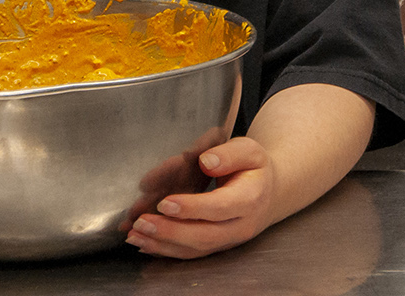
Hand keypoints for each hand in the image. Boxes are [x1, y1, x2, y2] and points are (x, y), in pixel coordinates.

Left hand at [125, 136, 276, 258]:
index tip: (165, 203)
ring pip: (196, 249)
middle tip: (142, 222)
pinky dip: (166, 251)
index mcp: (250, 198)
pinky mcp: (218, 247)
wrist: (269, 191)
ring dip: (163, 245)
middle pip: (204, 235)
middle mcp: (241, 225)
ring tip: (135, 235)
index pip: (219, 207)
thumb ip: (229, 154)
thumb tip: (206, 162)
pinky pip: (192, 254)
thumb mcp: (249, 150)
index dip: (191, 208)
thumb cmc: (254, 168)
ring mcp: (229, 240)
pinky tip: (146, 244)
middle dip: (170, 231)